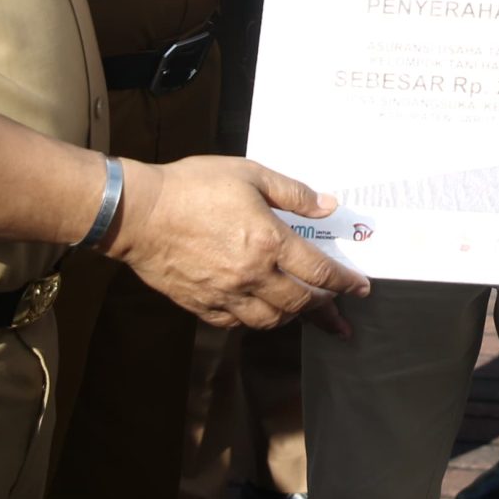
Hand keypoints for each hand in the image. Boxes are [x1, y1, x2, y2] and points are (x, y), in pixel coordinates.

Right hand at [105, 156, 369, 330]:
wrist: (138, 213)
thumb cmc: (193, 186)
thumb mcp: (249, 174)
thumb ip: (292, 193)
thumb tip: (327, 206)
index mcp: (268, 241)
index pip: (319, 271)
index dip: (344, 282)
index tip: (360, 288)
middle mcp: (252, 275)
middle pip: (299, 303)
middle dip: (325, 308)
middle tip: (339, 312)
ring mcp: (226, 294)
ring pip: (270, 320)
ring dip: (292, 317)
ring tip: (303, 314)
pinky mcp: (201, 305)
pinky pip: (237, 324)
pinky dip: (255, 321)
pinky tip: (261, 314)